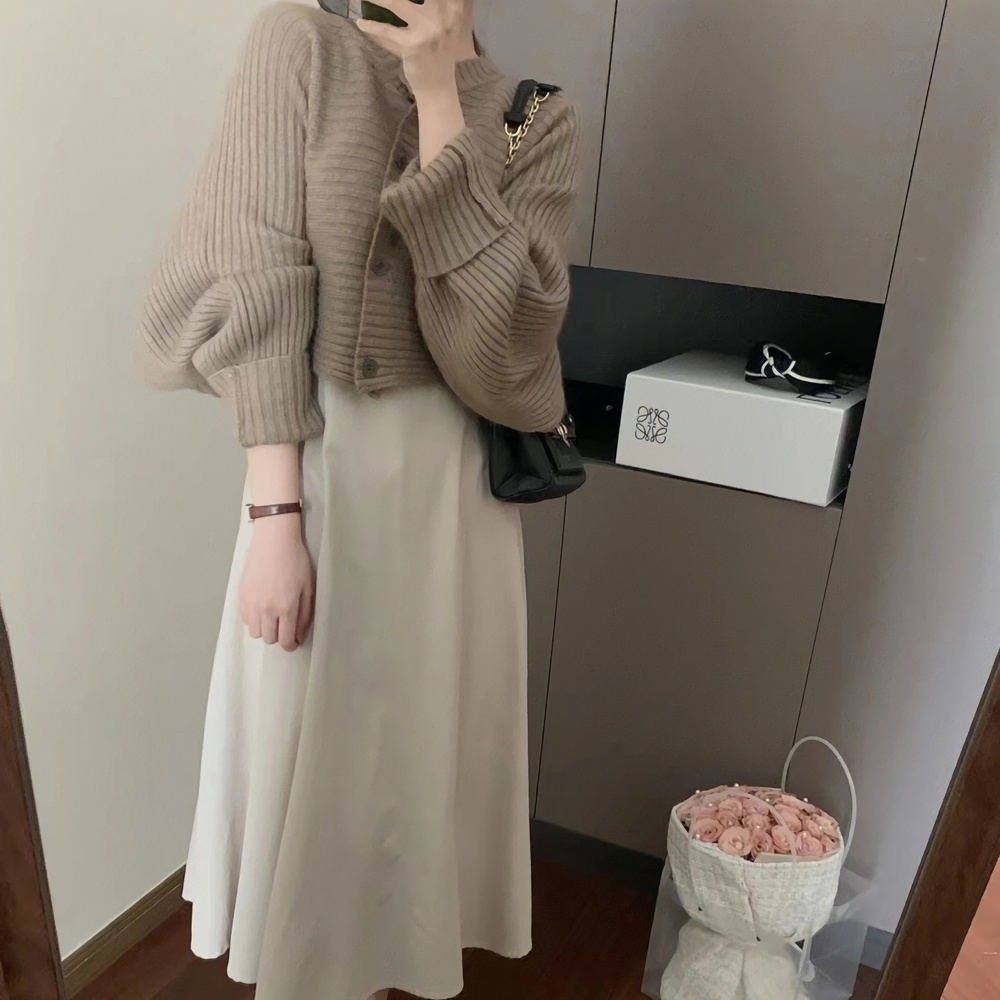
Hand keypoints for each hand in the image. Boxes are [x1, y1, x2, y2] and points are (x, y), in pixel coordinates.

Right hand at [239, 515, 314, 651]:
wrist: (274, 541)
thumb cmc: (295, 561)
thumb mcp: (307, 588)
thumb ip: (304, 615)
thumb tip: (299, 635)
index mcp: (286, 608)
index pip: (285, 639)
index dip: (290, 645)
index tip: (293, 643)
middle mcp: (267, 609)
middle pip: (269, 639)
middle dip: (278, 636)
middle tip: (284, 626)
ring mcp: (252, 603)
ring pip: (255, 632)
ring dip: (264, 629)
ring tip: (272, 616)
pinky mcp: (241, 596)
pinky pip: (245, 619)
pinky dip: (253, 619)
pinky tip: (261, 607)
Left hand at [357, 0, 475, 96]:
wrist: (439, 86)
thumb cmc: (438, 52)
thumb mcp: (444, 24)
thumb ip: (434, 5)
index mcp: (452, 7)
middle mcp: (443, 14)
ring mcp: (427, 29)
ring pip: (396, 3)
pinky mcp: (413, 45)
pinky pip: (387, 32)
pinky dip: (371, 27)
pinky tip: (360, 23)